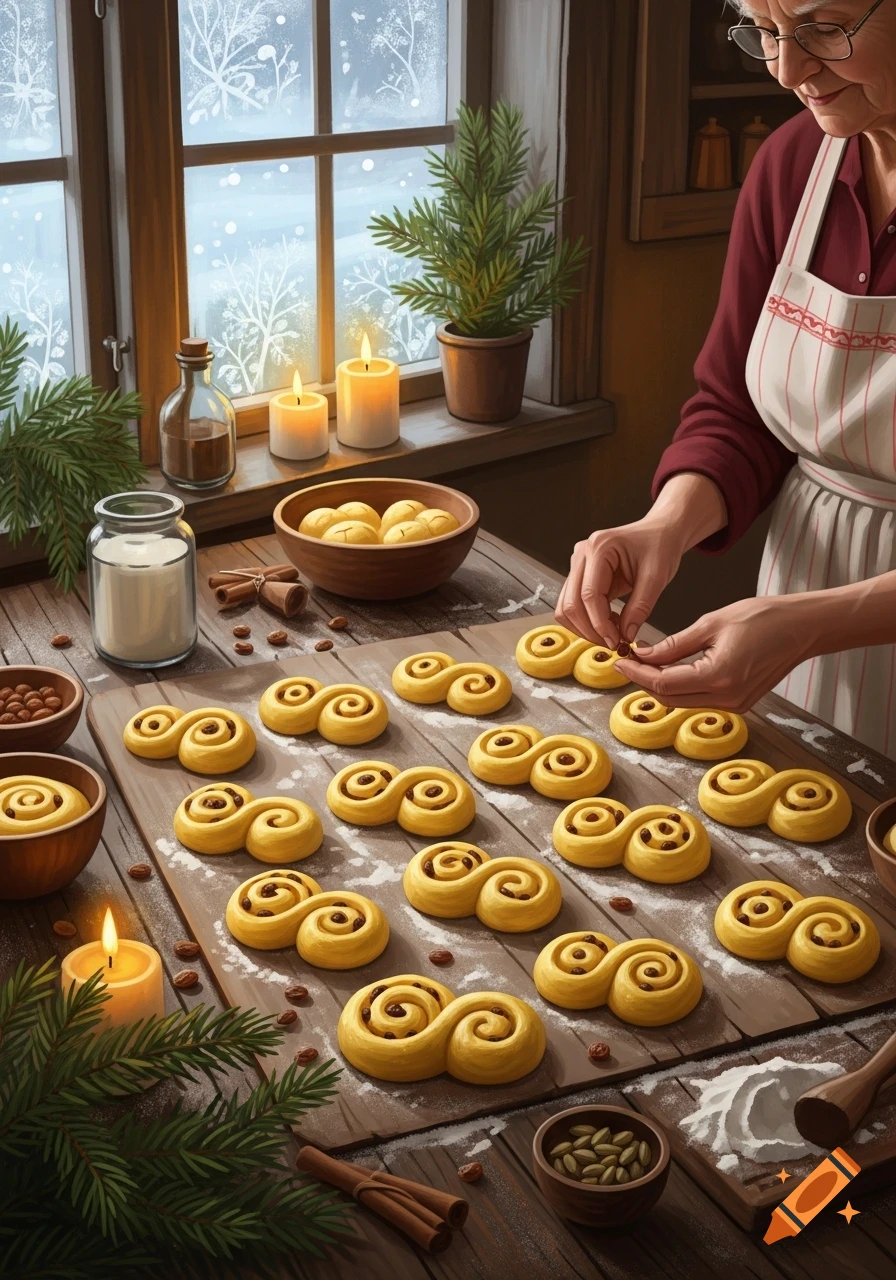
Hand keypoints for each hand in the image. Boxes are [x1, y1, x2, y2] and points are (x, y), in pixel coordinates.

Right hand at [555, 518, 684, 648]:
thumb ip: (640, 607)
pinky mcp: (581, 574)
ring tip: (612, 634)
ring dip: (585, 627)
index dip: (600, 624)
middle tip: (613, 644)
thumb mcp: (657, 577)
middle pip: (571, 603)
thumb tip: (626, 635)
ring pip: (566, 607)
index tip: (617, 641)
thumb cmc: (660, 546)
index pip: (589, 595)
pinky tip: (609, 623)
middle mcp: (582, 554)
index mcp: (599, 548)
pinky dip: (587, 620)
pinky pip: (574, 604)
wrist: (661, 532)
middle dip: (590, 630)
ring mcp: (578, 564)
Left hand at [613, 596, 816, 712]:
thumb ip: (675, 644)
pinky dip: (682, 686)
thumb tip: (644, 654)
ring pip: (683, 702)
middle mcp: (727, 698)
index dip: (637, 673)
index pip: (663, 684)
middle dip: (645, 680)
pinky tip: (672, 668)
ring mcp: (736, 704)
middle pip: (670, 699)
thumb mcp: (712, 623)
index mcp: (719, 677)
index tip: (621, 659)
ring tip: (647, 661)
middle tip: (628, 659)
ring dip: (662, 685)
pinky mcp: (740, 703)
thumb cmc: (764, 617)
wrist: (804, 627)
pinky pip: (700, 699)